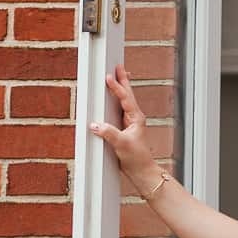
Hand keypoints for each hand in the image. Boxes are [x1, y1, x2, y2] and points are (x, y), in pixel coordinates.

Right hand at [88, 64, 160, 194]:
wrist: (142, 171)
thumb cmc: (137, 158)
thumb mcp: (121, 144)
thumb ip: (108, 133)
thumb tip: (95, 124)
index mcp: (136, 118)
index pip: (125, 98)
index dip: (117, 87)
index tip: (109, 76)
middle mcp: (134, 118)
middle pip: (128, 95)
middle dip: (123, 80)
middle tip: (119, 66)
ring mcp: (129, 123)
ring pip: (124, 102)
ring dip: (120, 89)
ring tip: (117, 77)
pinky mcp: (124, 130)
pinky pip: (118, 111)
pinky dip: (115, 102)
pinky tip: (111, 100)